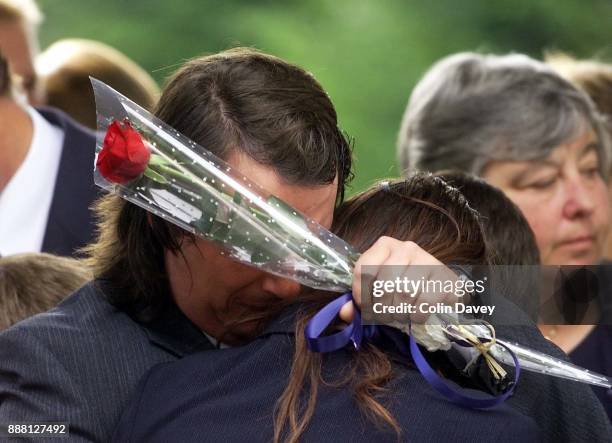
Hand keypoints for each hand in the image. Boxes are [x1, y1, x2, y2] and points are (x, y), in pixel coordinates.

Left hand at [339, 236, 461, 323]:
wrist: (438, 283)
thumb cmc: (403, 283)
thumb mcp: (378, 286)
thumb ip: (359, 299)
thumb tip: (345, 313)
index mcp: (384, 245)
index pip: (363, 271)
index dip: (360, 295)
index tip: (364, 307)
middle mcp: (405, 247)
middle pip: (384, 285)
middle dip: (380, 308)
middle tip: (383, 316)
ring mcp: (426, 259)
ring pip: (404, 294)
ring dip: (398, 313)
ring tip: (398, 316)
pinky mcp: (443, 276)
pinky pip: (424, 302)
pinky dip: (416, 315)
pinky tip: (414, 315)